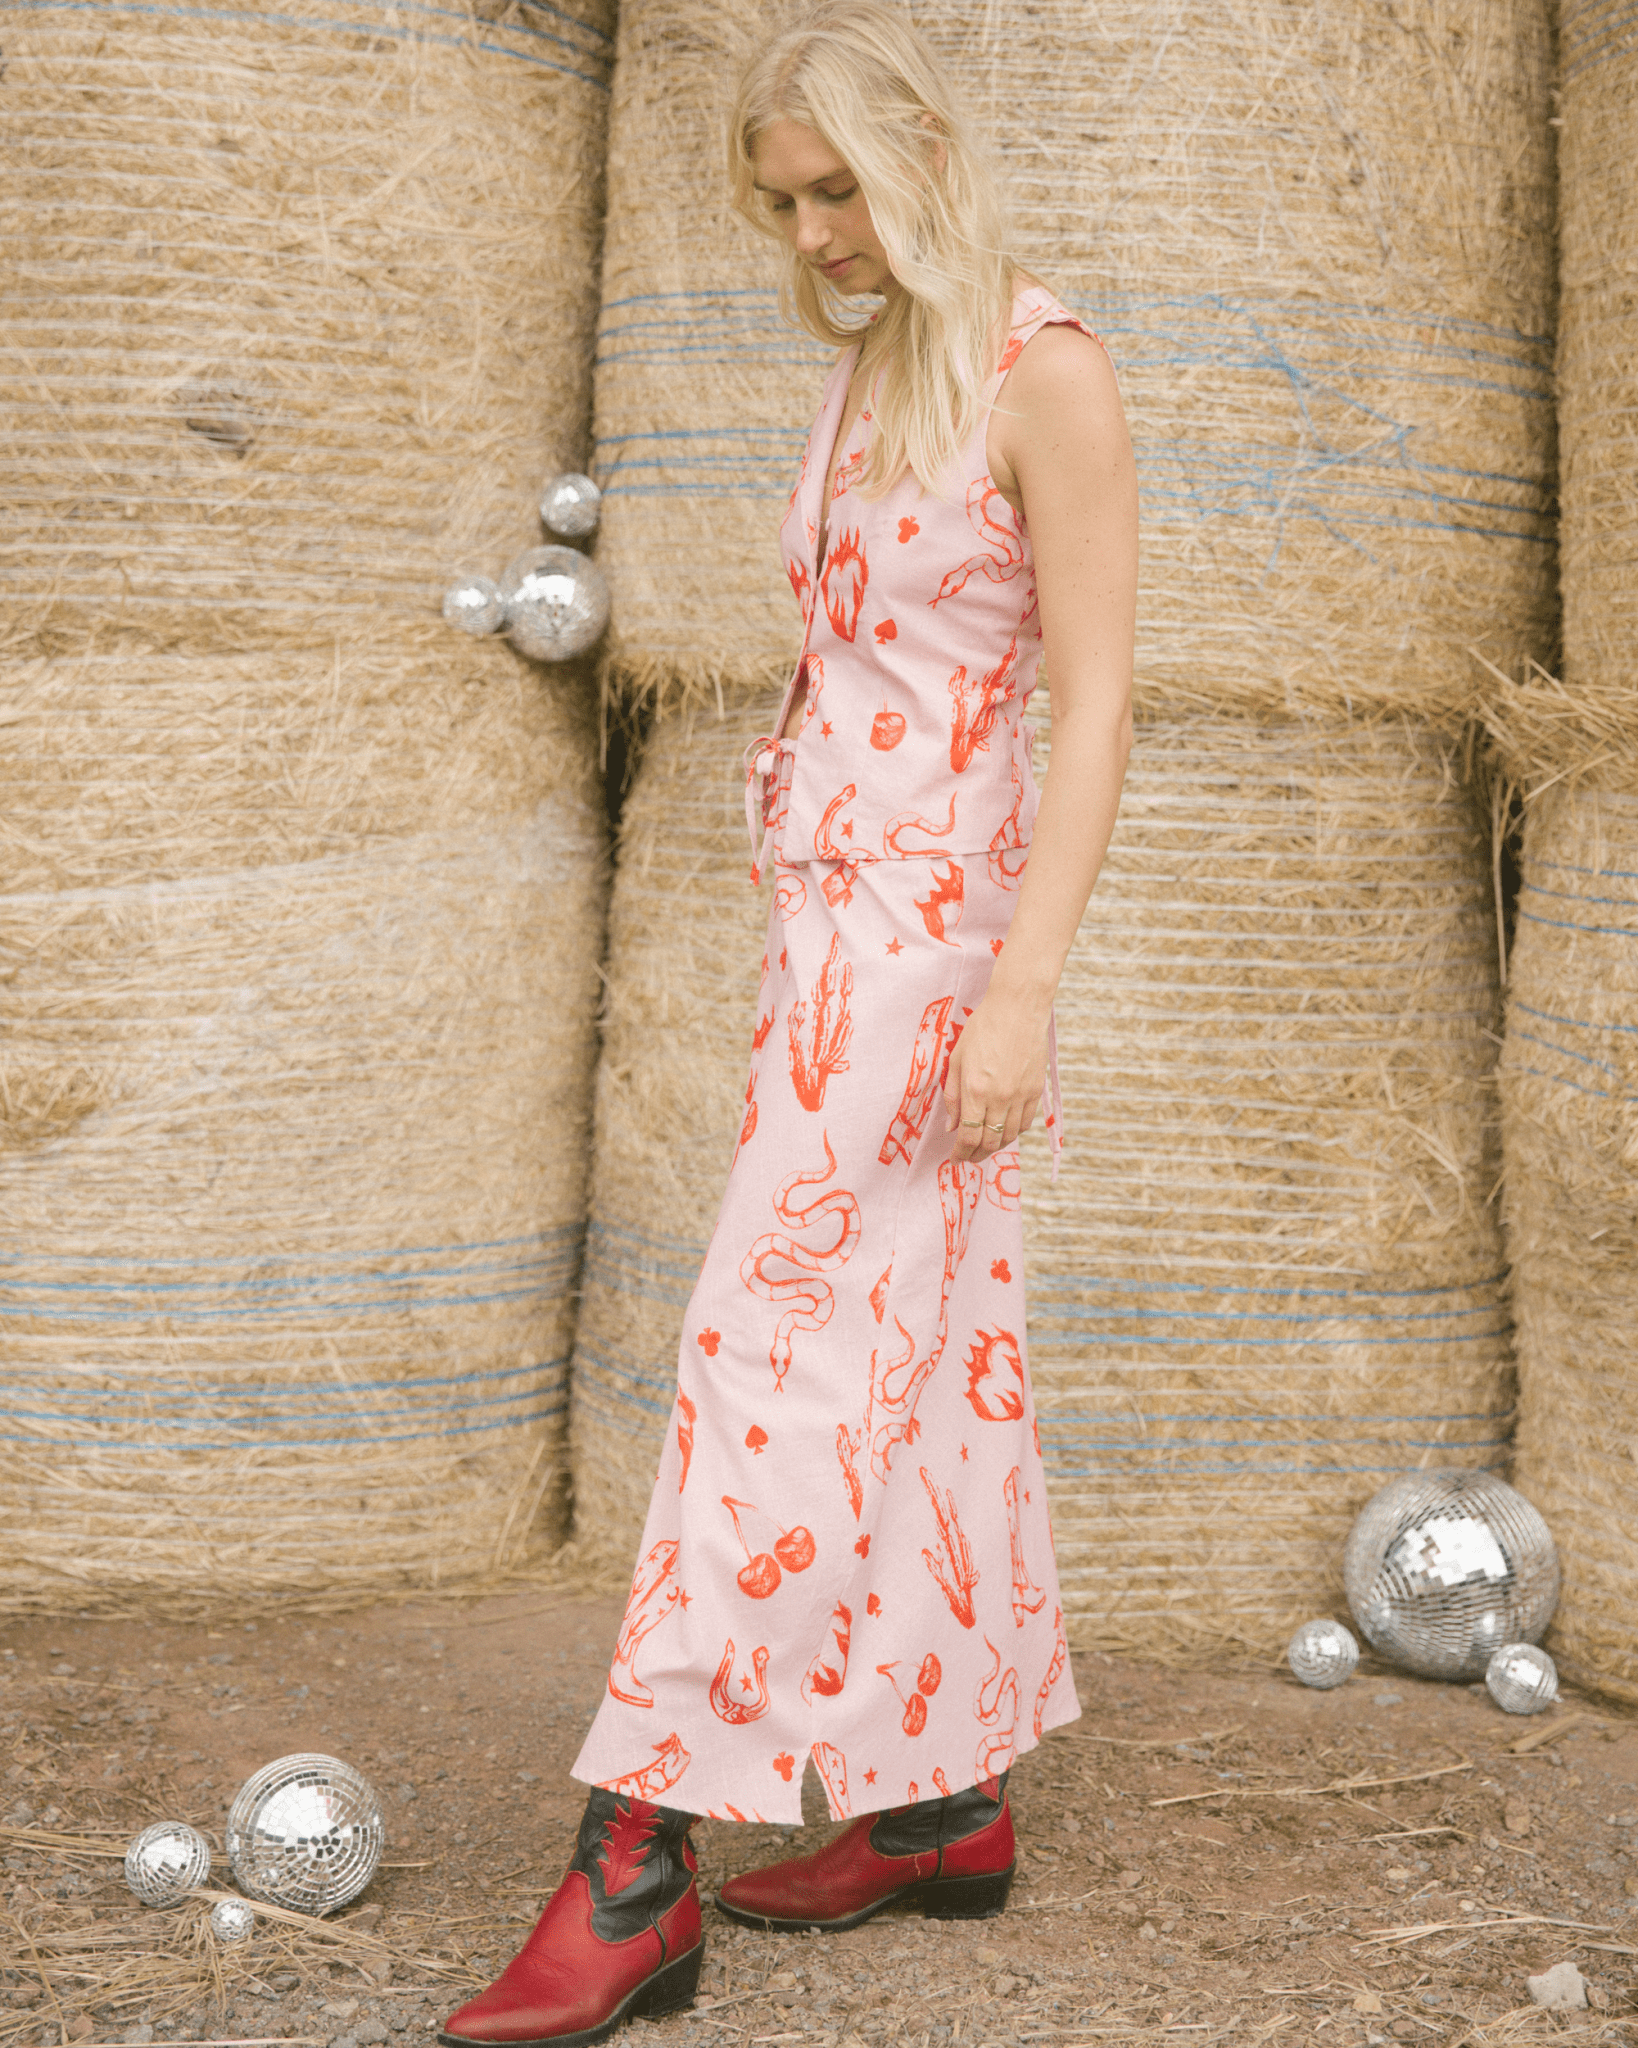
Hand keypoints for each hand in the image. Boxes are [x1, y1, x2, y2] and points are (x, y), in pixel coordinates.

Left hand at [943, 985, 1048, 1162]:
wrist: (1018, 1009)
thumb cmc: (982, 1028)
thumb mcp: (957, 1059)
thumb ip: (953, 1096)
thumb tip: (952, 1127)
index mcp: (975, 1090)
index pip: (968, 1136)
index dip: (961, 1153)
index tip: (955, 1159)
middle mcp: (1000, 1098)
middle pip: (989, 1142)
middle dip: (976, 1155)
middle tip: (968, 1157)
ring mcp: (1021, 1096)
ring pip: (1010, 1136)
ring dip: (996, 1146)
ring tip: (985, 1147)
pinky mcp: (1036, 1091)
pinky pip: (1026, 1123)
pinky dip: (1014, 1132)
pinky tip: (1005, 1130)